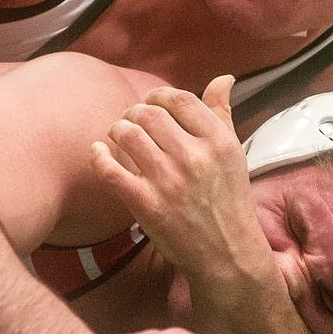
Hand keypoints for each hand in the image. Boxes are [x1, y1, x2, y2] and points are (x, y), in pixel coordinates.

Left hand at [91, 75, 265, 281]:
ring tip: (118, 134)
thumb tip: (223, 78)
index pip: (179, 99)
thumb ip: (223, 114)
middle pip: (149, 113)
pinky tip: (98, 151)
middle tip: (130, 119)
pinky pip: (109, 170)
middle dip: (134, 111)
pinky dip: (98, 156)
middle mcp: (194, 158)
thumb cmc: (229, 201)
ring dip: (117, 129)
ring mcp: (168, 182)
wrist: (227, 255)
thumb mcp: (234, 154)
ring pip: (127, 135)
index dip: (158, 95)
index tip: (151, 102)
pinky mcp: (146, 205)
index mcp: (219, 142)